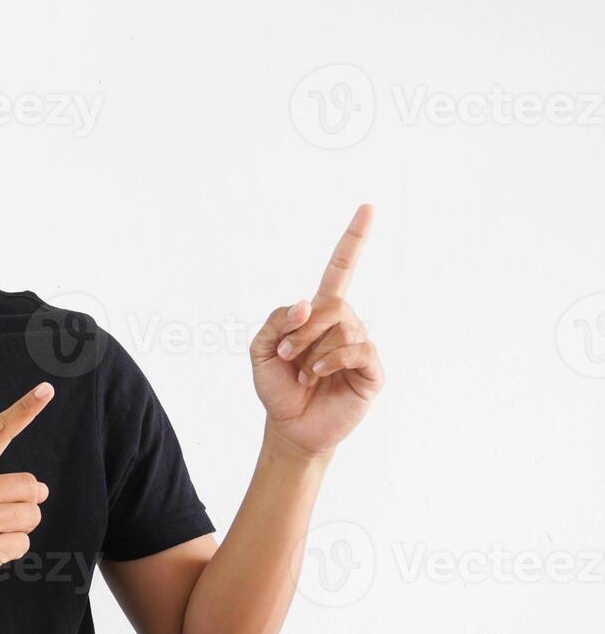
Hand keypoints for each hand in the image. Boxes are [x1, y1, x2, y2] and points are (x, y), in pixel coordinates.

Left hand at [250, 204, 385, 459]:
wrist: (288, 427)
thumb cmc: (277, 387)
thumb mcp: (260, 349)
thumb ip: (277, 319)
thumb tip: (308, 303)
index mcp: (320, 313)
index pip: (341, 269)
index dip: (354, 239)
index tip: (369, 206)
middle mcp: (346, 324)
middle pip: (332, 302)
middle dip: (302, 328)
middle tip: (286, 354)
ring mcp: (361, 347)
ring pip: (344, 326)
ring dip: (313, 350)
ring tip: (303, 372)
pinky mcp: (372, 372)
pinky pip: (358, 350)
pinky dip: (331, 360)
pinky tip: (318, 375)